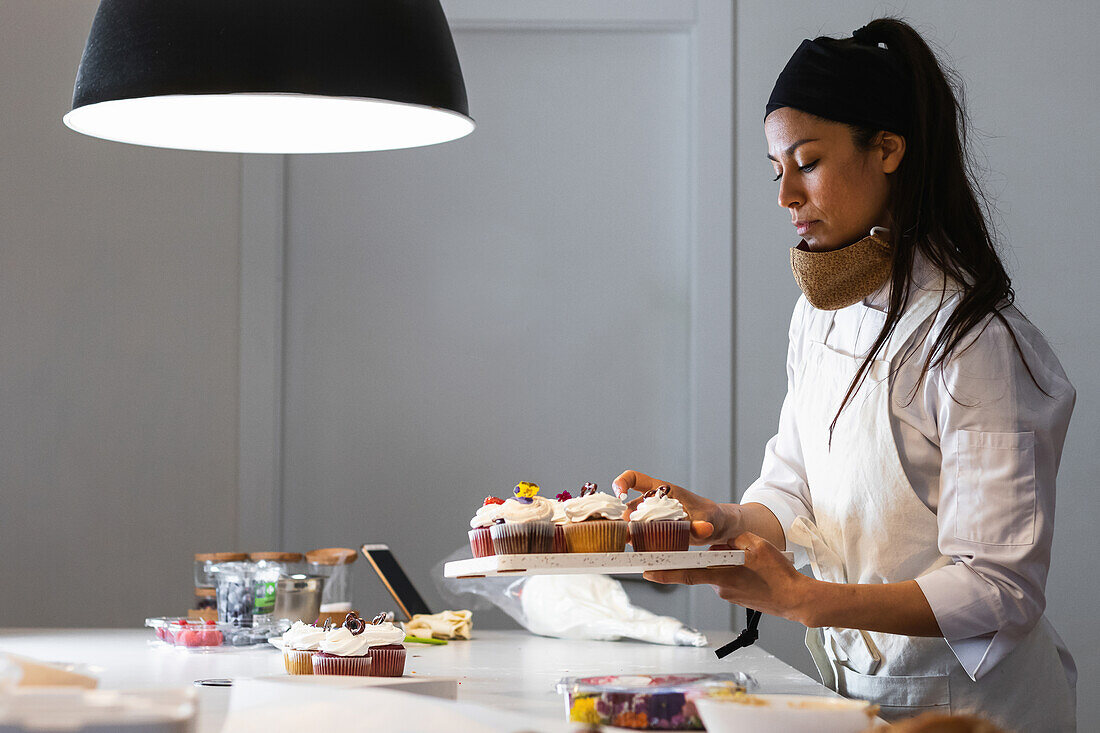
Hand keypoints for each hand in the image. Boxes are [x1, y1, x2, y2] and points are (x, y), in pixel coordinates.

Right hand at [612, 469, 739, 545]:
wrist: (715, 526)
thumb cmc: (710, 516)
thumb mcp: (707, 520)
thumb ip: (701, 526)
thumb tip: (704, 528)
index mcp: (663, 490)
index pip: (634, 478)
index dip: (622, 483)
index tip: (619, 496)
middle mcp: (653, 501)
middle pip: (628, 505)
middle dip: (623, 518)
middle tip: (627, 533)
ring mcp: (651, 515)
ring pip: (631, 521)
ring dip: (627, 531)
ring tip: (631, 542)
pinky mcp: (653, 529)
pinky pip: (637, 532)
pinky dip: (634, 540)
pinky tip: (638, 548)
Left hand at [642, 532, 815, 624]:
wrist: (796, 599)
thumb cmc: (778, 573)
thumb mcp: (756, 545)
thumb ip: (732, 539)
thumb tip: (719, 540)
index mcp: (720, 575)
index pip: (685, 572)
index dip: (663, 572)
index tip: (645, 571)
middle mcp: (719, 587)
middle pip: (704, 566)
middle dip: (710, 555)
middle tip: (726, 551)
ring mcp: (728, 593)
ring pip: (717, 571)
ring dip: (726, 562)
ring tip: (753, 562)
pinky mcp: (736, 596)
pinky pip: (727, 578)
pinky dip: (734, 570)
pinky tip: (754, 569)